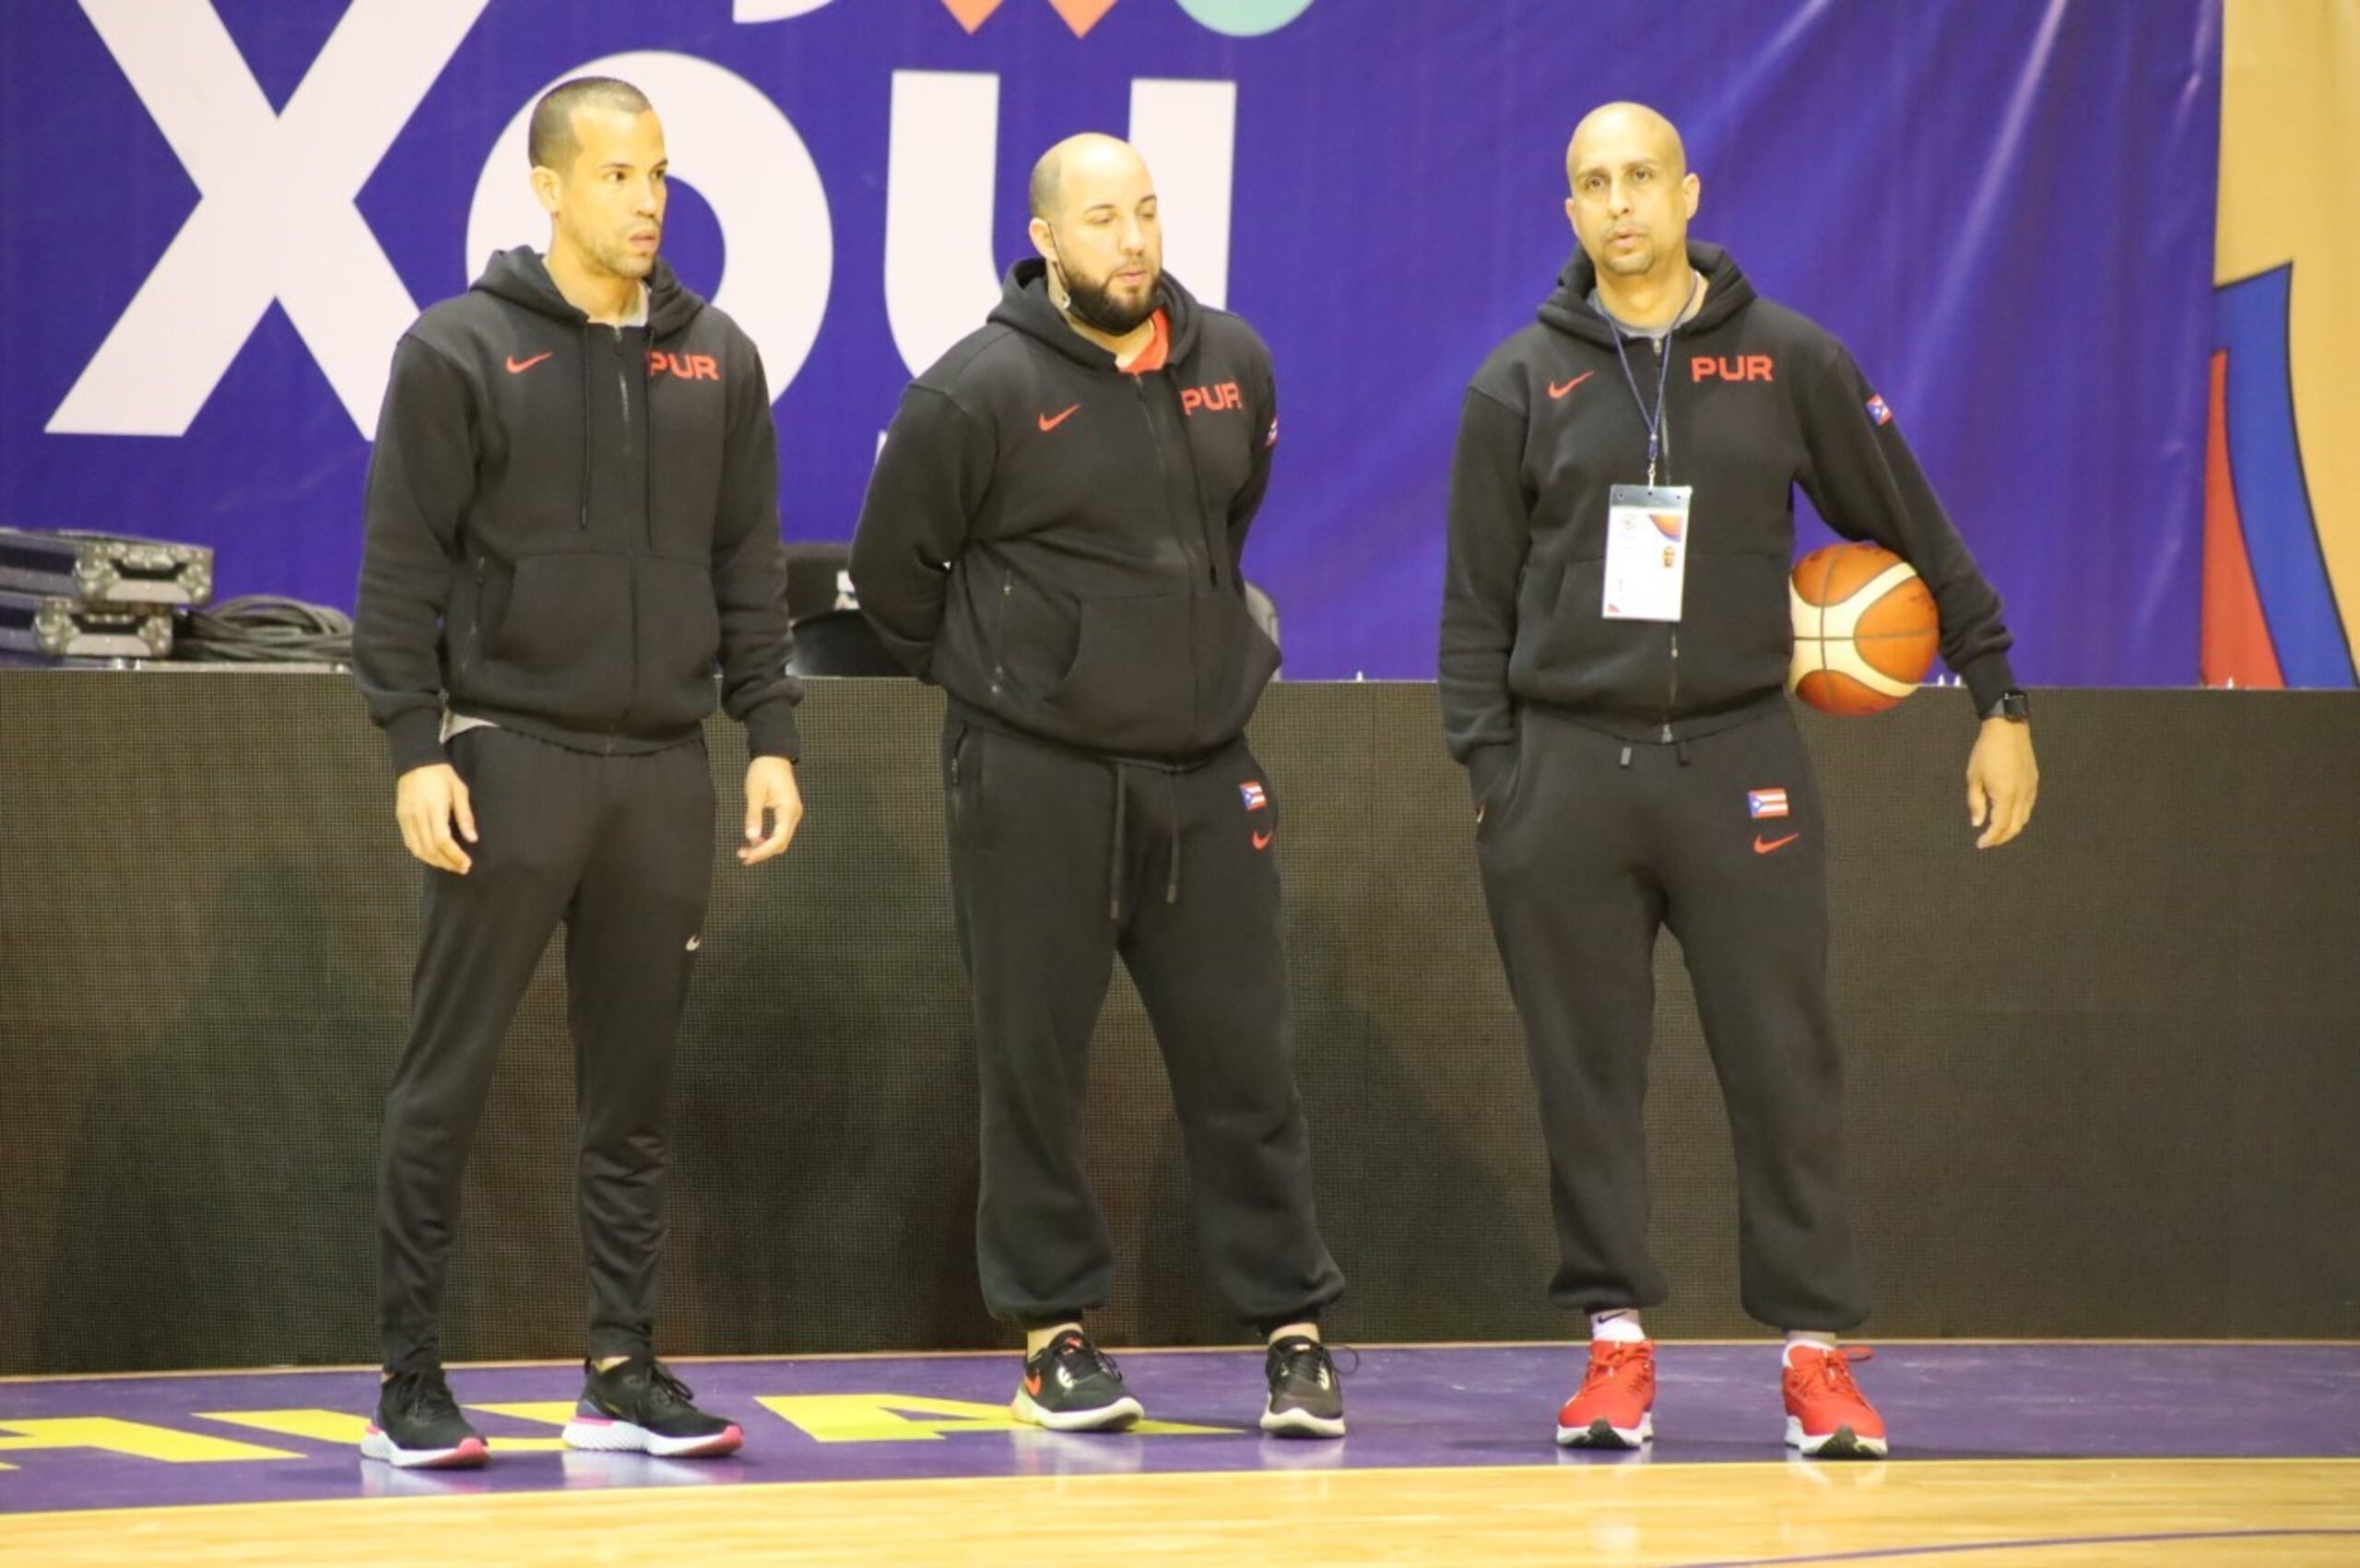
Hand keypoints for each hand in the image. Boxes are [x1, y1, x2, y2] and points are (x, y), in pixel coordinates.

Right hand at [395, 762, 476, 873]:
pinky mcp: (400, 819)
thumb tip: (472, 839)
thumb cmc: (442, 775)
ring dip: (435, 861)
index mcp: (433, 808)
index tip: (466, 864)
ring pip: (418, 849)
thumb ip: (465, 816)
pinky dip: (422, 854)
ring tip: (451, 865)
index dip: (454, 856)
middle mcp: (417, 815)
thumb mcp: (459, 791)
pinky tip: (434, 857)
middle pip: (430, 848)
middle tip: (462, 868)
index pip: (443, 840)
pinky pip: (409, 843)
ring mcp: (406, 818)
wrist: (416, 761)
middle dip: (447, 862)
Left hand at [740, 755, 803, 864]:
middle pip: (781, 843)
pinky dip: (768, 839)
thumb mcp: (755, 793)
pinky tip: (755, 840)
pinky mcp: (788, 812)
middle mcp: (794, 815)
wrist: (773, 756)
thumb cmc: (764, 771)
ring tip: (746, 851)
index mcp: (788, 810)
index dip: (762, 851)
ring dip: (765, 847)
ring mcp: (793, 814)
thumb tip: (751, 837)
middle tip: (743, 856)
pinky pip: (780, 832)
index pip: (777, 840)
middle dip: (763, 852)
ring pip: (781, 839)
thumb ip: (753, 816)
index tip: (746, 856)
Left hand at [1965, 718, 2036, 849]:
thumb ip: (1975, 802)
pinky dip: (2018, 817)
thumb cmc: (1986, 752)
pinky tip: (2007, 815)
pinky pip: (2028, 807)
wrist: (2008, 730)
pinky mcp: (2034, 782)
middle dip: (2001, 838)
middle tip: (1987, 842)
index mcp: (2006, 795)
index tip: (1980, 844)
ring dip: (2011, 829)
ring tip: (1996, 831)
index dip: (1991, 839)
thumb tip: (1977, 823)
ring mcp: (2031, 789)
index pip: (2000, 826)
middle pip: (2015, 827)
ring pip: (2024, 818)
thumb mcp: (1974, 777)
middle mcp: (2022, 796)